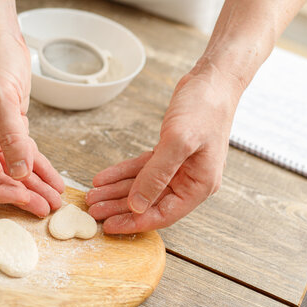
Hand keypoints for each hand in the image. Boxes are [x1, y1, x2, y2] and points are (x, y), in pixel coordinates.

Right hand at [0, 31, 64, 216]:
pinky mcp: (13, 128)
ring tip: (55, 200)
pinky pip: (26, 154)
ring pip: (15, 169)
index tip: (23, 199)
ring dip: (35, 185)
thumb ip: (11, 136)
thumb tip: (20, 172)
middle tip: (46, 208)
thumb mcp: (1, 97)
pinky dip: (41, 168)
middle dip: (22, 194)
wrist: (1, 37)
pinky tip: (55, 181)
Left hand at [86, 66, 240, 232]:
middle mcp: (191, 180)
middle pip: (150, 202)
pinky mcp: (170, 153)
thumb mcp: (178, 141)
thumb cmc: (205, 108)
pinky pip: (143, 168)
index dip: (135, 222)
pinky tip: (104, 178)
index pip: (164, 214)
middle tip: (94, 211)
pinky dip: (123, 172)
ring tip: (94, 196)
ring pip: (143, 186)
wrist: (213, 80)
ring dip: (117, 191)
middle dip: (121, 208)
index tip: (110, 226)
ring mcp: (180, 167)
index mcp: (199, 185)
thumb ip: (157, 175)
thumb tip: (137, 205)